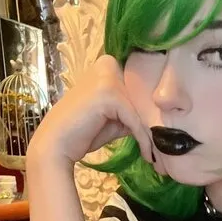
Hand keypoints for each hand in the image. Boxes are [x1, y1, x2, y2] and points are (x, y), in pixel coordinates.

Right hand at [27, 54, 164, 169]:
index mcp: (108, 65)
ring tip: (158, 154)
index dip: (151, 109)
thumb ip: (132, 110)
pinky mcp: (109, 94)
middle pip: (143, 96)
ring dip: (151, 134)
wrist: (57, 144)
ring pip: (141, 109)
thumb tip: (158, 116)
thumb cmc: (84, 131)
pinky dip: (144, 140)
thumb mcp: (114, 117)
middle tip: (165, 146)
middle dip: (154, 122)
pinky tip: (148, 155)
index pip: (140, 87)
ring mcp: (108, 77)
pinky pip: (135, 120)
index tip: (162, 131)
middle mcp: (108, 65)